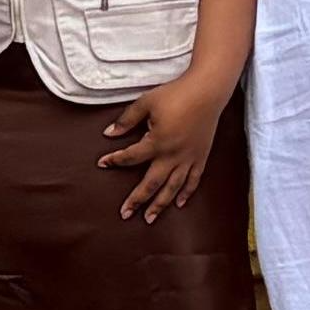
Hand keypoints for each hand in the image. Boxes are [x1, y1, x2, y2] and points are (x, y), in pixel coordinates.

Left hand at [97, 68, 234, 222]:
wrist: (207, 91)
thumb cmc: (176, 94)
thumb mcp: (146, 103)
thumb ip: (126, 120)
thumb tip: (109, 134)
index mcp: (157, 142)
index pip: (130, 157)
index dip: (114, 160)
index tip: (102, 163)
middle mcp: (173, 155)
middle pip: (151, 183)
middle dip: (137, 200)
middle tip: (125, 214)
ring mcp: (188, 158)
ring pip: (172, 187)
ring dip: (160, 204)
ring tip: (149, 218)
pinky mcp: (201, 157)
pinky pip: (193, 180)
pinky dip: (186, 193)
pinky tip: (179, 204)